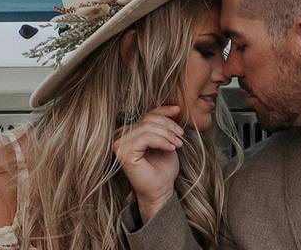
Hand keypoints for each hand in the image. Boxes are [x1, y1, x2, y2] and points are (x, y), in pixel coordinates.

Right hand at [112, 105, 184, 222]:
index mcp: (129, 133)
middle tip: (180, 137)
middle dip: (168, 126)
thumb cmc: (162, 169)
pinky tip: (171, 148)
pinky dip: (162, 141)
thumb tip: (175, 108)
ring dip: (167, 134)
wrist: (161, 192)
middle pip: (147, 120)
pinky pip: (145, 138)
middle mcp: (120, 137)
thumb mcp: (166, 141)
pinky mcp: (124, 153)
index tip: (178, 111)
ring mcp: (120, 145)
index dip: (163, 111)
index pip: (146, 115)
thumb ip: (165, 125)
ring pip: (147, 127)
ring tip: (178, 144)